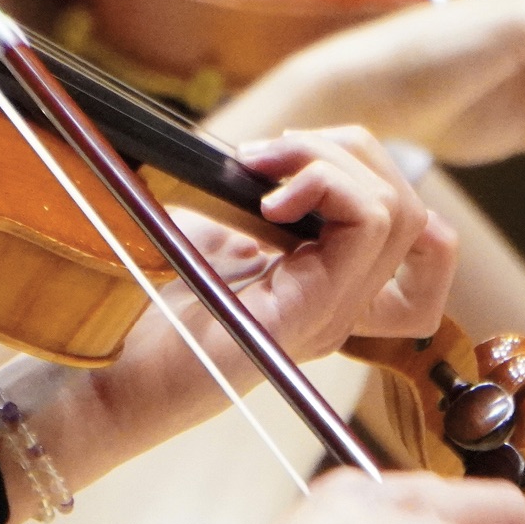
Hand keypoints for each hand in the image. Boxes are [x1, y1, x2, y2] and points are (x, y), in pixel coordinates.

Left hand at [0, 127, 451, 522]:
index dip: (381, 177)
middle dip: (346, 150)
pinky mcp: (310, 316)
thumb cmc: (141, 306)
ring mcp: (332, 315)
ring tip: (263, 168)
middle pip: (411, 209)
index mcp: (324, 287)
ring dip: (330, 160)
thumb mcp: (210, 235)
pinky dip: (326, 186)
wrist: (98, 374)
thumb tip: (283, 150)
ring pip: (399, 211)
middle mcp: (342, 306)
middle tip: (268, 155)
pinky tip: (267, 198)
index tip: (300, 164)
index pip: (426, 244)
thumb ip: (261, 201)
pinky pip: (371, 227)